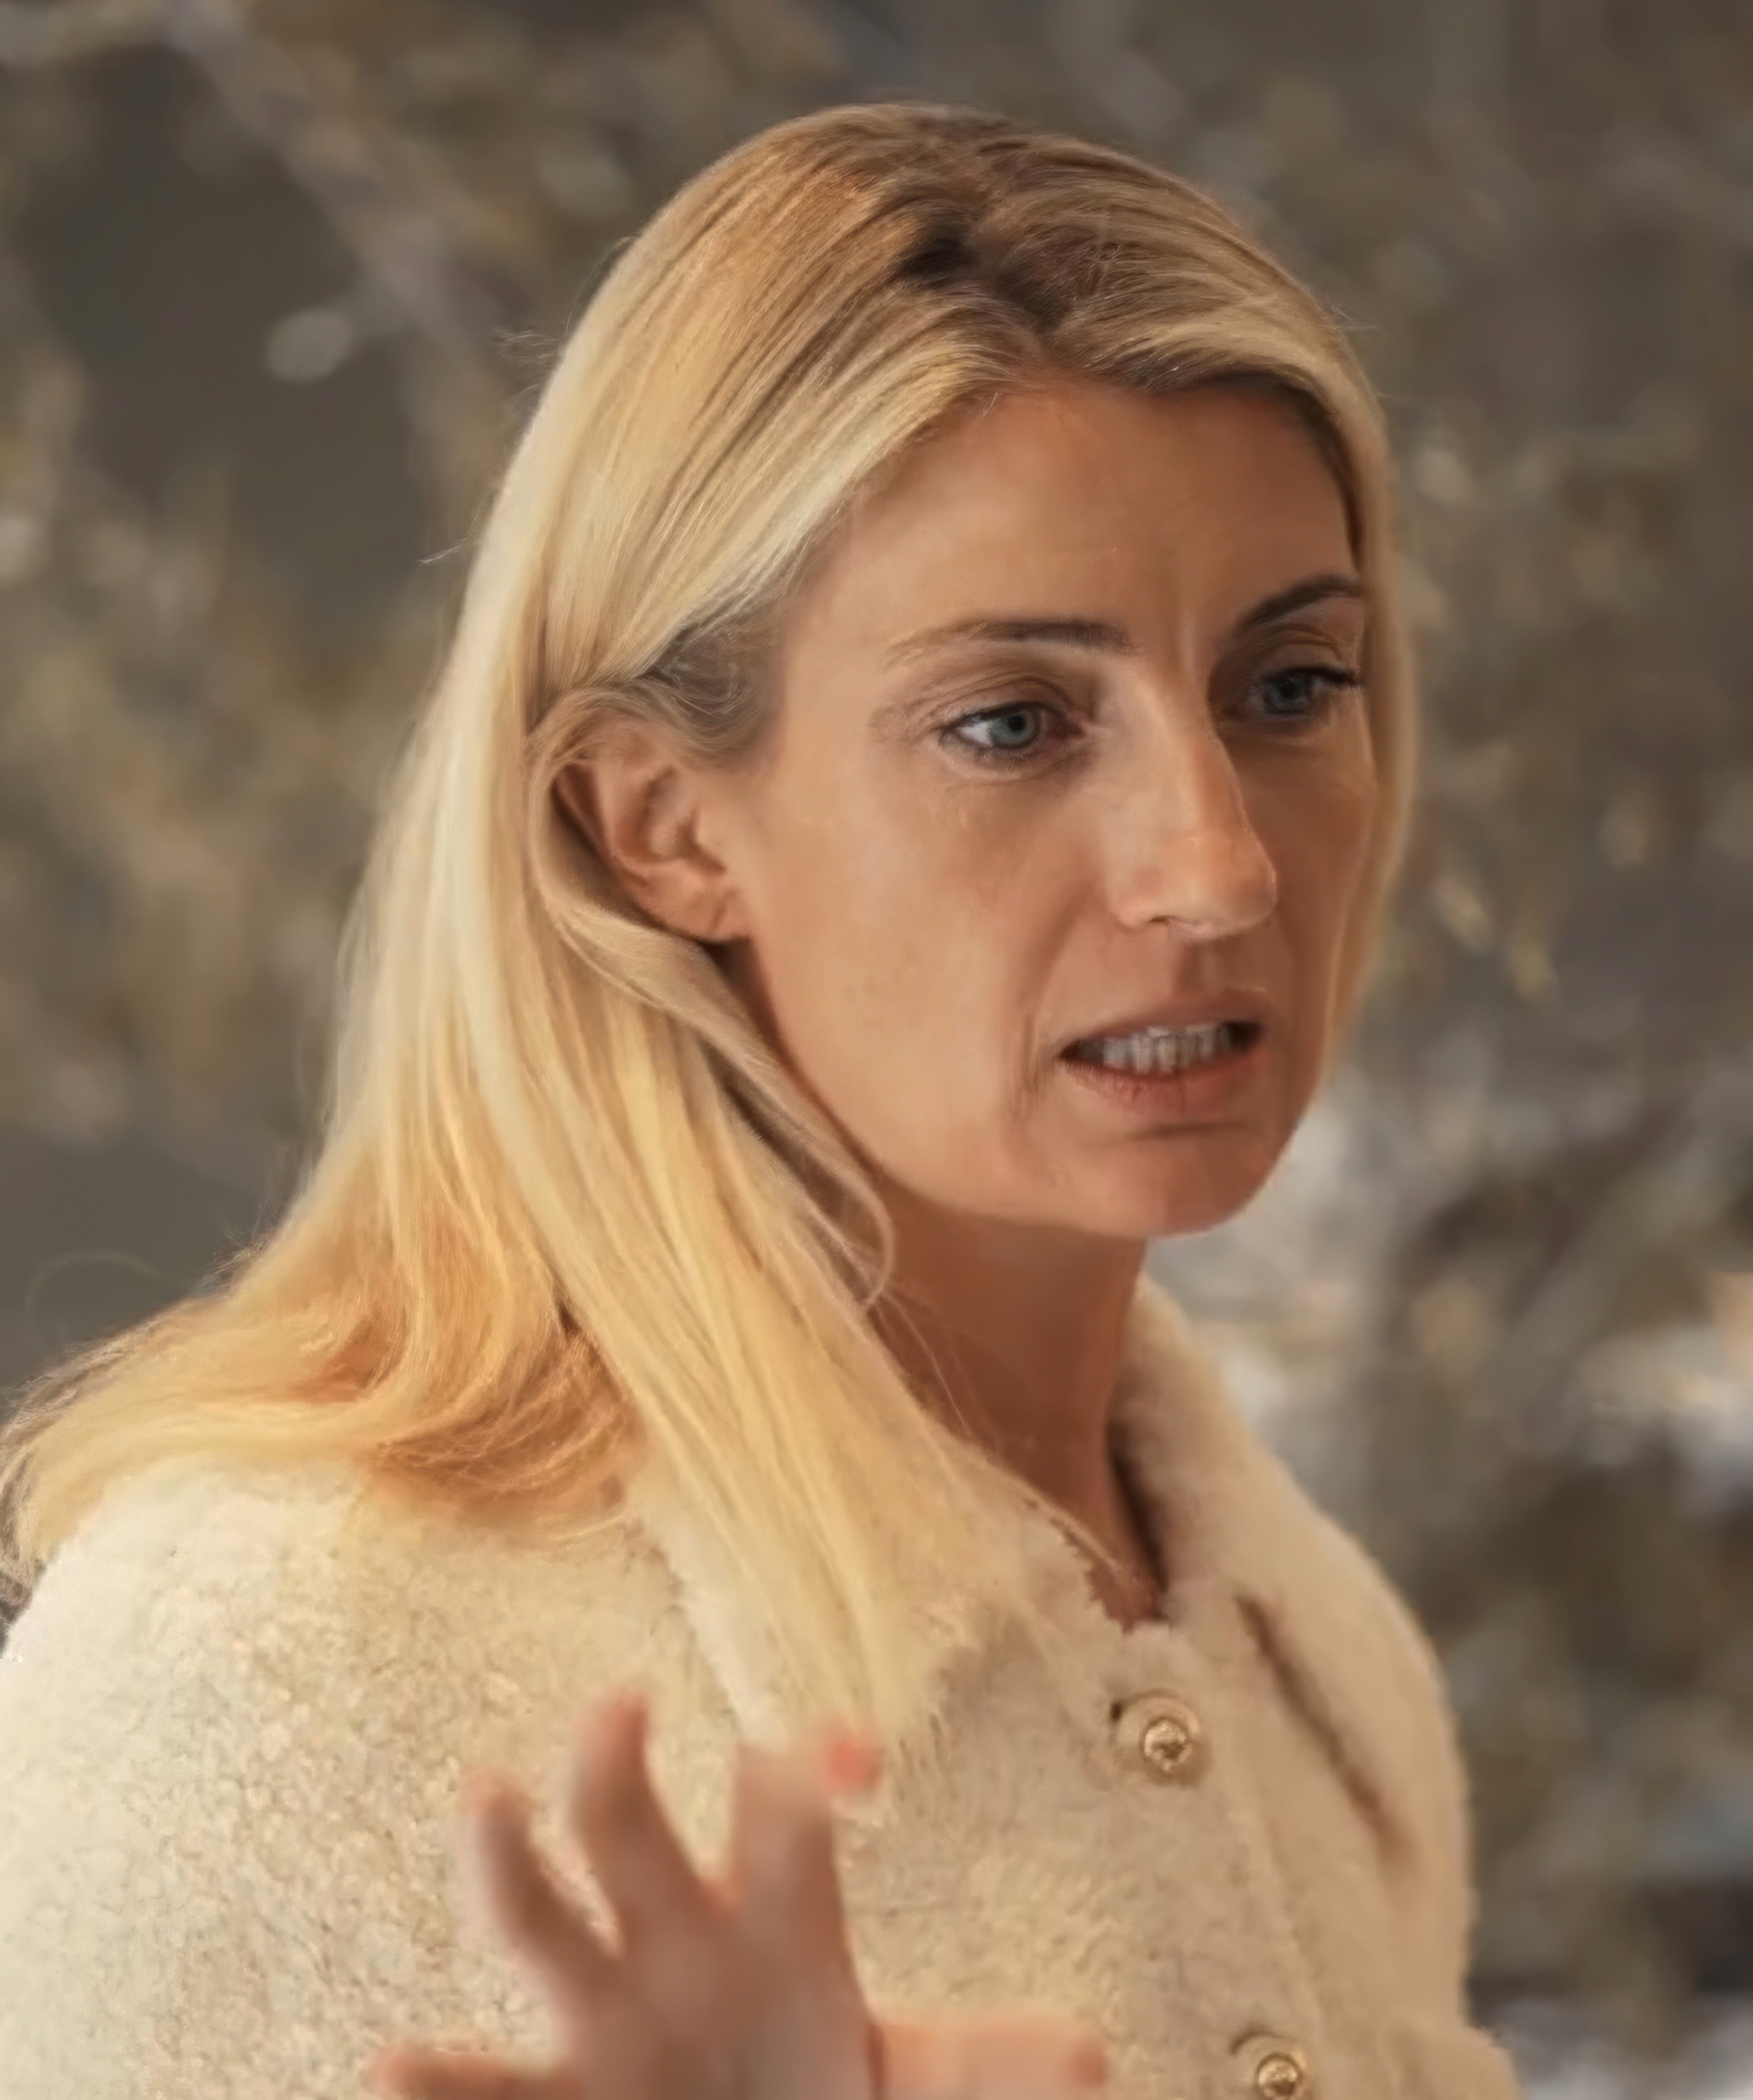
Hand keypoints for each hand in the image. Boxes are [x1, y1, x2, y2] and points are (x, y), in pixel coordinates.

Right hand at [371, 1688, 1108, 2099]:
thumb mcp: (929, 2091)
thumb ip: (993, 2071)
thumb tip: (1091, 2063)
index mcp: (775, 1922)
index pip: (786, 1816)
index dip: (810, 1776)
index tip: (848, 1754)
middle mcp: (673, 1947)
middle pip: (631, 1829)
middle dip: (619, 1764)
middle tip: (622, 1702)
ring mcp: (603, 2025)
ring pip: (533, 1925)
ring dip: (503, 1862)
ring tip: (484, 1798)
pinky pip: (485, 2095)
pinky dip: (432, 2084)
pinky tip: (388, 2065)